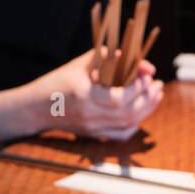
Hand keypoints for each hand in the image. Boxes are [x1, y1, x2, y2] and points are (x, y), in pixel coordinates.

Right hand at [24, 49, 163, 141]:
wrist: (36, 108)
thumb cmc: (58, 81)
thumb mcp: (79, 64)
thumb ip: (107, 58)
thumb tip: (135, 59)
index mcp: (84, 95)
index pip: (118, 97)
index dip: (137, 87)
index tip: (147, 75)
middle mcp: (90, 115)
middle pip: (128, 113)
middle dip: (148, 98)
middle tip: (157, 85)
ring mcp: (93, 128)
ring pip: (128, 125)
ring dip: (147, 110)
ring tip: (156, 95)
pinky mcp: (94, 135)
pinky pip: (121, 135)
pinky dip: (135, 124)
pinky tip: (142, 112)